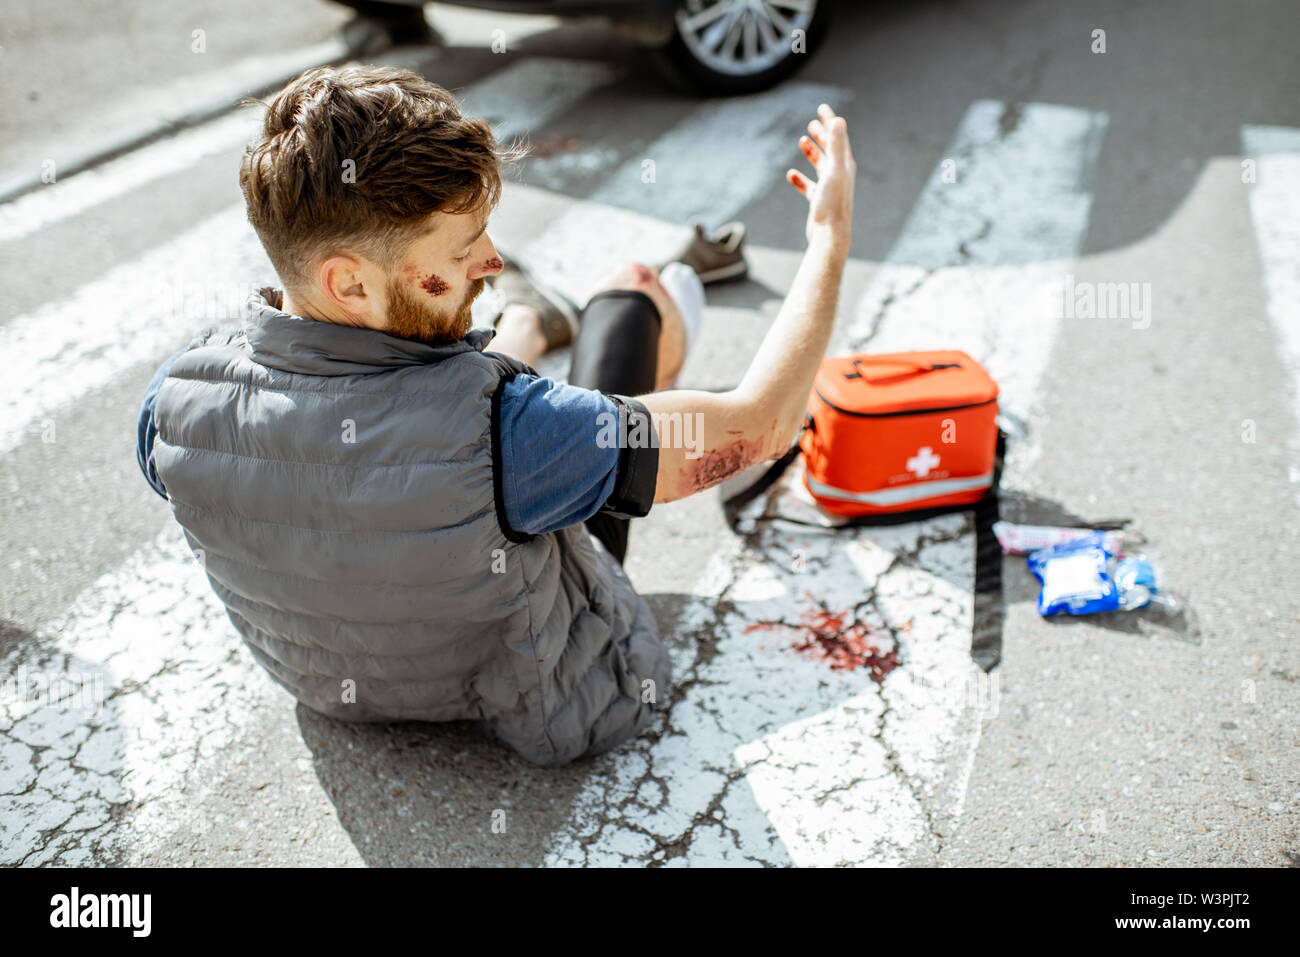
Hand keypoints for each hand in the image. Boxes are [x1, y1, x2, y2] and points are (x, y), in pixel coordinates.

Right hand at [786, 103, 855, 248]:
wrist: (830, 235)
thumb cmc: (832, 204)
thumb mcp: (834, 171)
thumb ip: (836, 145)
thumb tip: (838, 120)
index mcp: (845, 166)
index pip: (839, 137)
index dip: (830, 122)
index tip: (822, 108)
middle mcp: (840, 176)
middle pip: (831, 150)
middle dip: (822, 135)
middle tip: (812, 123)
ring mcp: (829, 189)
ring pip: (820, 166)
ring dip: (812, 153)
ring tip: (801, 142)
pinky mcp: (820, 202)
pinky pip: (810, 186)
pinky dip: (801, 179)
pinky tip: (791, 175)